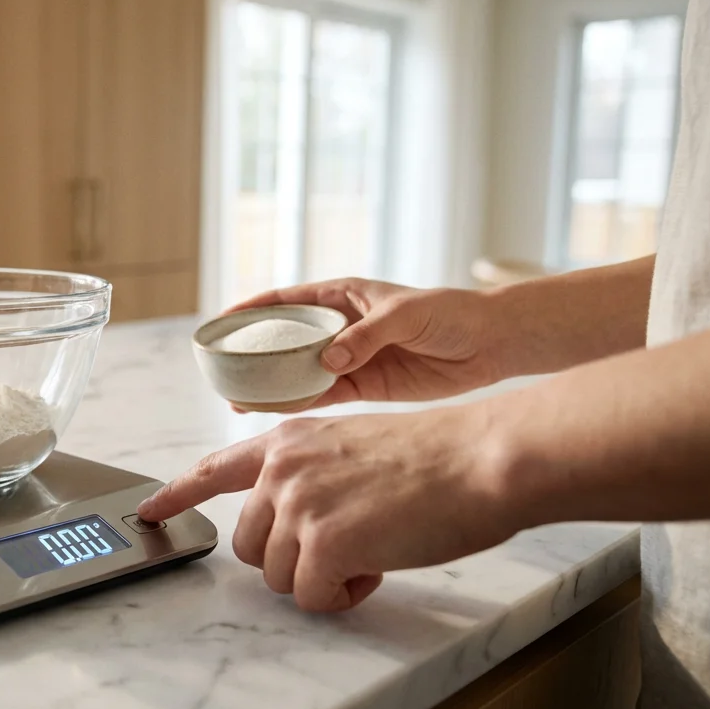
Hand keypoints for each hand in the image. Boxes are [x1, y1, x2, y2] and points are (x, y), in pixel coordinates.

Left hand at [137, 408, 516, 610]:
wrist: (480, 459)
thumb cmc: (436, 457)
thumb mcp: (351, 446)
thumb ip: (309, 474)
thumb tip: (293, 521)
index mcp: (287, 442)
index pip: (214, 469)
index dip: (176, 494)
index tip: (148, 511)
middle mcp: (281, 470)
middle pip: (248, 545)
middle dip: (291, 558)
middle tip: (348, 544)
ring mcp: (298, 505)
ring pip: (276, 576)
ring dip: (320, 578)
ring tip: (371, 548)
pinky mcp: (322, 543)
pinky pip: (310, 598)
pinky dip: (342, 597)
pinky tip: (377, 567)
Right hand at [227, 279, 501, 410]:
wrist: (489, 343)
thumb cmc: (450, 313)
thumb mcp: (405, 314)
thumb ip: (364, 336)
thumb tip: (327, 360)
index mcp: (341, 295)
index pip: (284, 300)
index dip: (250, 310)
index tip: (221, 323)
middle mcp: (338, 326)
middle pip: (283, 339)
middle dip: (252, 353)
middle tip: (222, 371)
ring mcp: (348, 357)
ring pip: (297, 372)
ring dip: (270, 385)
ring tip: (238, 400)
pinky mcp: (363, 385)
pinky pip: (321, 395)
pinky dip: (298, 404)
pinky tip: (274, 413)